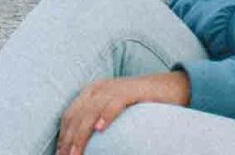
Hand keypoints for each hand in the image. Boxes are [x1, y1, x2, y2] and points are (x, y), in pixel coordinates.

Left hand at [57, 70, 188, 154]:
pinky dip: (106, 116)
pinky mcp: (132, 90)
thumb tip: (84, 144)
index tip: (60, 154)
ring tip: (76, 152)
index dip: (63, 135)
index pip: (70, 115)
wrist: (174, 87)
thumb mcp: (115, 112)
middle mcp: (100, 87)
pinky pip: (115, 102)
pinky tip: (100, 130)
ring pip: (91, 111)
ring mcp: (115, 87)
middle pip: (77, 114)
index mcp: (92, 92)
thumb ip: (99, 122)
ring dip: (81, 134)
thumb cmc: (143, 106)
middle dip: (69, 139)